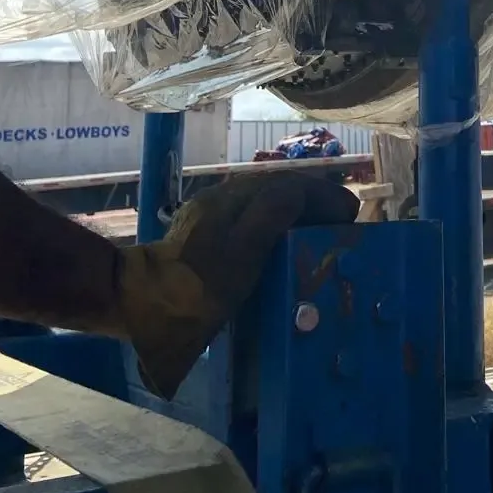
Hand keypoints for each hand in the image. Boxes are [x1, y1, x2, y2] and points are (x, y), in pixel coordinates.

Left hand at [117, 171, 357, 398]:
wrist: (140, 307)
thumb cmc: (196, 286)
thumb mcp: (243, 252)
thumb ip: (273, 213)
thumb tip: (301, 189)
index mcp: (235, 199)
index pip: (290, 184)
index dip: (324, 195)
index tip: (352, 212)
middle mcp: (223, 199)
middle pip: (278, 189)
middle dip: (315, 200)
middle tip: (343, 221)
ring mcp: (210, 217)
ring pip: (263, 203)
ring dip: (296, 211)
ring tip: (321, 231)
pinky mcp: (201, 237)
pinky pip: (250, 220)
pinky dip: (276, 226)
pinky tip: (282, 244)